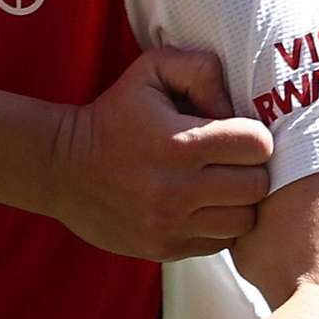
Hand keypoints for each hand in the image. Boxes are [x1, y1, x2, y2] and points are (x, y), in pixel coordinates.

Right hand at [52, 39, 269, 259]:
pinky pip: (219, 243)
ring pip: (244, 221)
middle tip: (231, 162)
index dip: (253, 136)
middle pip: (257, 187)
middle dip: (250, 170)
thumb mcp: (149, 72)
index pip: (257, 145)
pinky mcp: (163, 248)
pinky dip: (218, 225)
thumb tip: (234, 105)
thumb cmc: (114, 115)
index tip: (235, 134)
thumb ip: (200, 69)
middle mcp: (176, 189)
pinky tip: (200, 207)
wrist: (60, 168)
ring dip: (238, 202)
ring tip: (219, 187)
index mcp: (178, 143)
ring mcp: (170, 224)